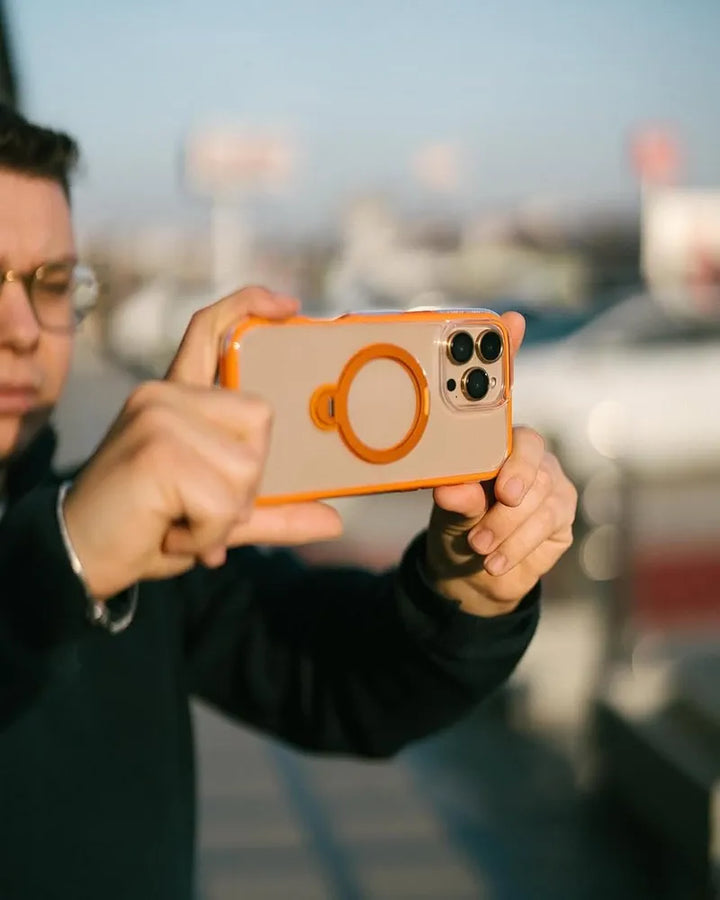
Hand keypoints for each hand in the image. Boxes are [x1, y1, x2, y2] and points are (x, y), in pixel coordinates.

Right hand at [64, 286, 341, 598]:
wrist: (79, 558)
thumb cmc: (148, 527)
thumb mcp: (220, 517)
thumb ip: (272, 512)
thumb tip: (333, 521)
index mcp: (177, 398)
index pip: (210, 329)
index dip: (249, 305)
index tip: (289, 306)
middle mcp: (165, 395)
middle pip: (260, 417)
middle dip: (246, 479)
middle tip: (199, 505)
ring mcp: (158, 416)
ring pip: (246, 465)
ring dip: (225, 515)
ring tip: (183, 522)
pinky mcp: (155, 450)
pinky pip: (223, 502)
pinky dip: (209, 534)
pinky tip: (174, 534)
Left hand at [425, 313, 576, 615]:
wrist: (475, 575)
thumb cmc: (456, 526)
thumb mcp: (446, 512)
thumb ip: (455, 499)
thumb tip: (452, 488)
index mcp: (491, 440)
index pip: (501, 390)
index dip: (508, 351)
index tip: (509, 320)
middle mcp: (524, 452)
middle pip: (530, 449)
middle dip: (515, 474)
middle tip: (503, 494)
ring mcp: (548, 481)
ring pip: (539, 494)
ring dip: (507, 526)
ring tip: (479, 547)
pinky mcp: (562, 514)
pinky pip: (547, 524)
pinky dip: (519, 546)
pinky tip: (496, 562)